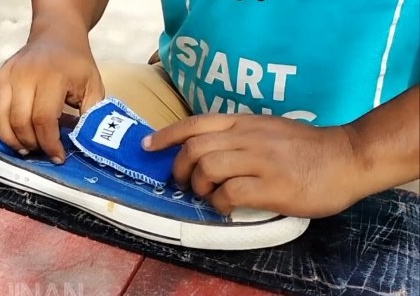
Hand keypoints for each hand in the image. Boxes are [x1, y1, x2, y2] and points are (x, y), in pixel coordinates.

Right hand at [0, 34, 103, 163]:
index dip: (50, 144)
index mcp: (52, 77)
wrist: (57, 36)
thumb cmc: (76, 64)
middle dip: (31, 143)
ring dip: (9, 137)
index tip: (58, 156)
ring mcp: (7, 75)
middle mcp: (25, 75)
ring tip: (24, 148)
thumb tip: (85, 143)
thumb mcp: (94, 87)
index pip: (44, 119)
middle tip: (41, 150)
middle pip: (20, 120)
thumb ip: (92, 114)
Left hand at [143, 114, 364, 217]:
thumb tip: (205, 149)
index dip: (166, 135)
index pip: (195, 123)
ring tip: (207, 195)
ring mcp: (259, 161)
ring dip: (198, 186)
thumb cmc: (307, 146)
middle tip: (181, 184)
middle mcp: (247, 137)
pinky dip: (219, 203)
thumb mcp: (268, 128)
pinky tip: (226, 207)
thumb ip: (238, 134)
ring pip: (207, 168)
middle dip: (178, 168)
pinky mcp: (271, 186)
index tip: (148, 146)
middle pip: (194, 147)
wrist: (348, 156)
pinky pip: (229, 193)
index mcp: (244, 122)